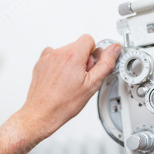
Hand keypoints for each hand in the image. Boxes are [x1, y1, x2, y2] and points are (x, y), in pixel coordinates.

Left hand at [0, 35, 119, 153]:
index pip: (89, 40)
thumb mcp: (92, 85)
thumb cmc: (63, 104)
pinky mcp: (40, 63)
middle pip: (78, 46)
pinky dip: (58, 66)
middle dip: (83, 59)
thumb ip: (105, 64)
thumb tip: (113, 50)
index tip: (91, 66)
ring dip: (70, 63)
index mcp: (73, 55)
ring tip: (69, 82)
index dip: (93, 54)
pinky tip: (59, 80)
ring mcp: (47, 58)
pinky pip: (53, 57)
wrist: (42, 113)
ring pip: (66, 52)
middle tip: (81, 78)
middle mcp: (58, 53)